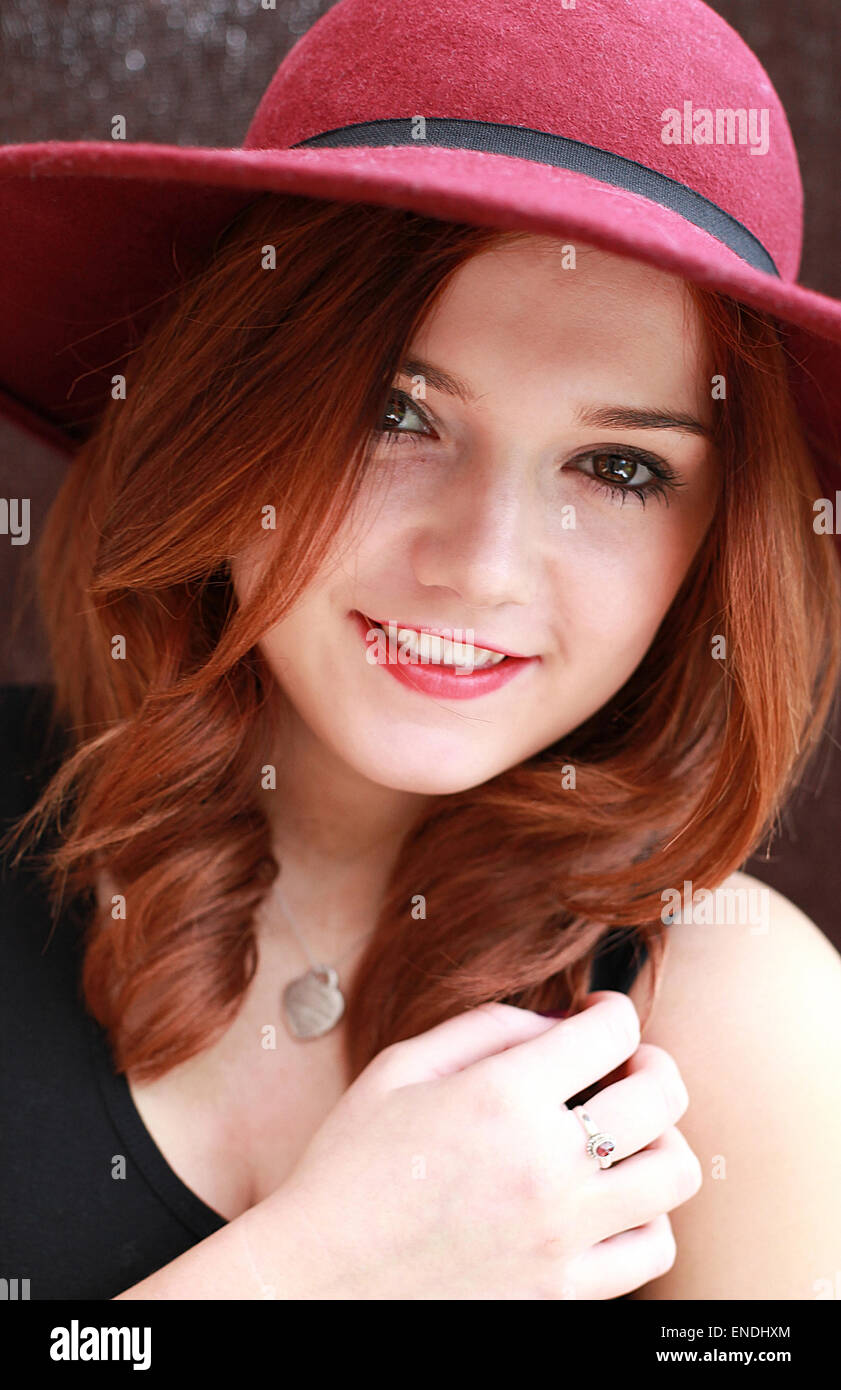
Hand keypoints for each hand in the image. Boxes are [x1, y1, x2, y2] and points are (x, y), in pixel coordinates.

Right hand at [276, 991, 701, 1298]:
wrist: (320, 1280)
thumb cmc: (349, 1167)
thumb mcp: (400, 1068)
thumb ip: (486, 1028)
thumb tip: (560, 1022)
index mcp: (503, 1097)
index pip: (612, 1032)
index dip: (613, 1010)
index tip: (600, 1015)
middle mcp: (547, 1165)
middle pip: (662, 1097)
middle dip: (652, 1065)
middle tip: (625, 1067)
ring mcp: (562, 1235)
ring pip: (673, 1173)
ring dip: (658, 1139)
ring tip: (622, 1135)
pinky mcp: (564, 1292)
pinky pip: (652, 1248)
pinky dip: (645, 1214)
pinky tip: (608, 1200)